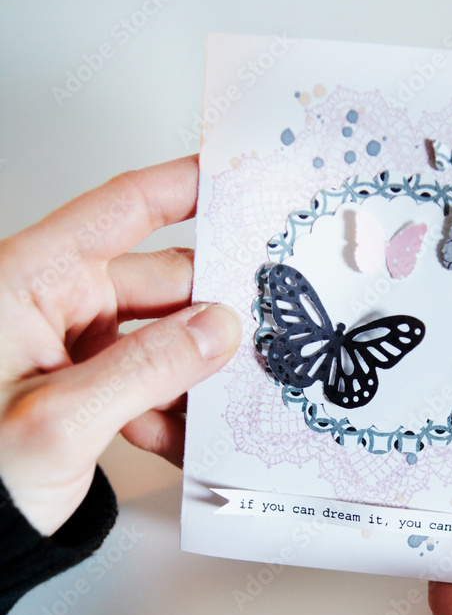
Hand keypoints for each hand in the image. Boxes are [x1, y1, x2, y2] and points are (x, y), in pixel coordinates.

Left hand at [0, 156, 240, 535]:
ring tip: (223, 402)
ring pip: (159, 339)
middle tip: (261, 328)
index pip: (118, 211)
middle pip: (157, 282)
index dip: (180, 187)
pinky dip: (168, 408)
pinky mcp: (81, 388)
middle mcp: (50, 305)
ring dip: (192, 372)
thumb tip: (216, 329)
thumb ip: (146, 370)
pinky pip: (143, 381)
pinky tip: (185, 436)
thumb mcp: (60, 421)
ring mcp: (68, 348)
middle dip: (209, 310)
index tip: (234, 178)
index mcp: (27, 282)